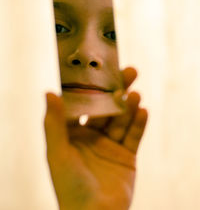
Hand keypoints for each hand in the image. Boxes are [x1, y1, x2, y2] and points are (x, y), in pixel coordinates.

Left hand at [44, 67, 147, 209]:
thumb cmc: (69, 185)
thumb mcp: (58, 152)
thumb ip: (54, 123)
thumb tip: (49, 92)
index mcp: (72, 132)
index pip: (82, 103)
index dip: (90, 87)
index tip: (99, 70)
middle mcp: (91, 135)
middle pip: (106, 107)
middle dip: (117, 91)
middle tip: (128, 72)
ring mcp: (110, 144)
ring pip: (121, 119)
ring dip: (129, 106)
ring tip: (135, 95)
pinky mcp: (126, 155)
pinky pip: (134, 136)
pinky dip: (139, 124)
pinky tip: (144, 111)